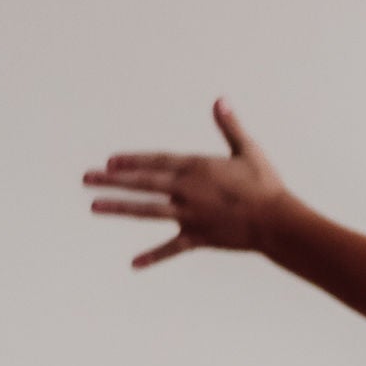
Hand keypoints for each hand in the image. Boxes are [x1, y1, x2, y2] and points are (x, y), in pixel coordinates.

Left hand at [84, 99, 285, 268]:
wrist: (278, 222)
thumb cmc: (265, 184)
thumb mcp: (248, 150)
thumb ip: (230, 126)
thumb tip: (219, 101)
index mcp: (197, 168)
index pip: (156, 161)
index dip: (132, 161)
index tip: (110, 161)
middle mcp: (187, 191)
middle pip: (143, 183)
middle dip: (113, 180)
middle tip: (87, 178)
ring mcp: (190, 216)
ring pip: (148, 210)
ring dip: (120, 208)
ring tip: (94, 206)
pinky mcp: (199, 238)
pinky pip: (172, 248)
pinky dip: (153, 256)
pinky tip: (133, 264)